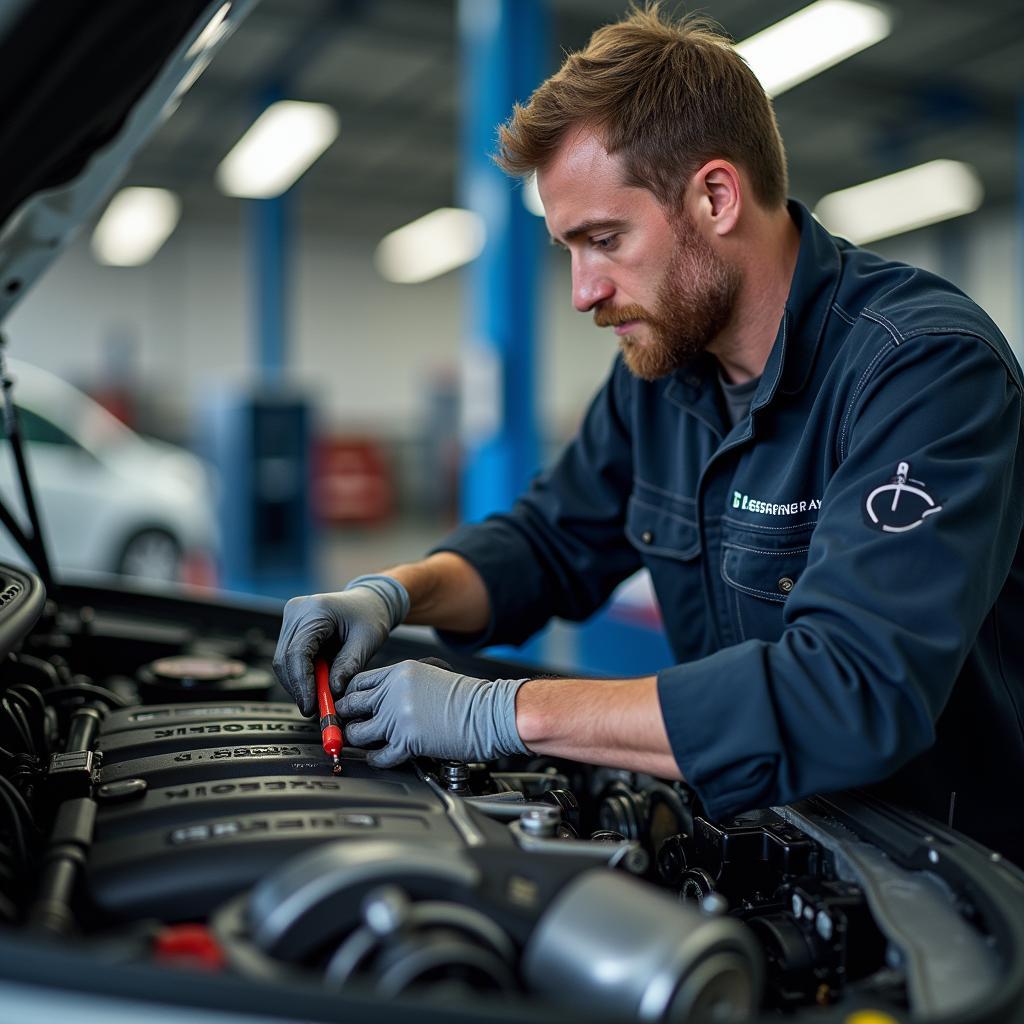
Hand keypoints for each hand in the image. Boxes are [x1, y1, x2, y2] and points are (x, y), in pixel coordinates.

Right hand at [272, 576, 408, 715]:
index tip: (311, 705)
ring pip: (283, 661)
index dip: (302, 683)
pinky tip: (316, 685)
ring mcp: (291, 618)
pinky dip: (300, 675)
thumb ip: (349, 665)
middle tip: (314, 709)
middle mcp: (297, 611)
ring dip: (298, 684)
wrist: (369, 601)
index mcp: (316, 610)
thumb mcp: (366, 641)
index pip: (298, 652)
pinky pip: (289, 657)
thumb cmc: (370, 615)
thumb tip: (332, 691)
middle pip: (285, 659)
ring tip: (319, 698)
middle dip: (298, 688)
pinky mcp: (292, 627)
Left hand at [337, 659, 530, 767]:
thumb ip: (402, 686)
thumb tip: (381, 702)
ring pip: (358, 732)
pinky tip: (380, 756)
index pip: (358, 682)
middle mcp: (394, 692)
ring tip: (363, 743)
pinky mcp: (407, 741)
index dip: (349, 696)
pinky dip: (375, 759)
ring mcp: (399, 716)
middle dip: (344, 718)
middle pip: (350, 705)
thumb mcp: (430, 678)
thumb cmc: (469, 699)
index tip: (348, 706)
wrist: (491, 712)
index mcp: (401, 672)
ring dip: (357, 740)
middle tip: (345, 726)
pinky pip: (378, 755)